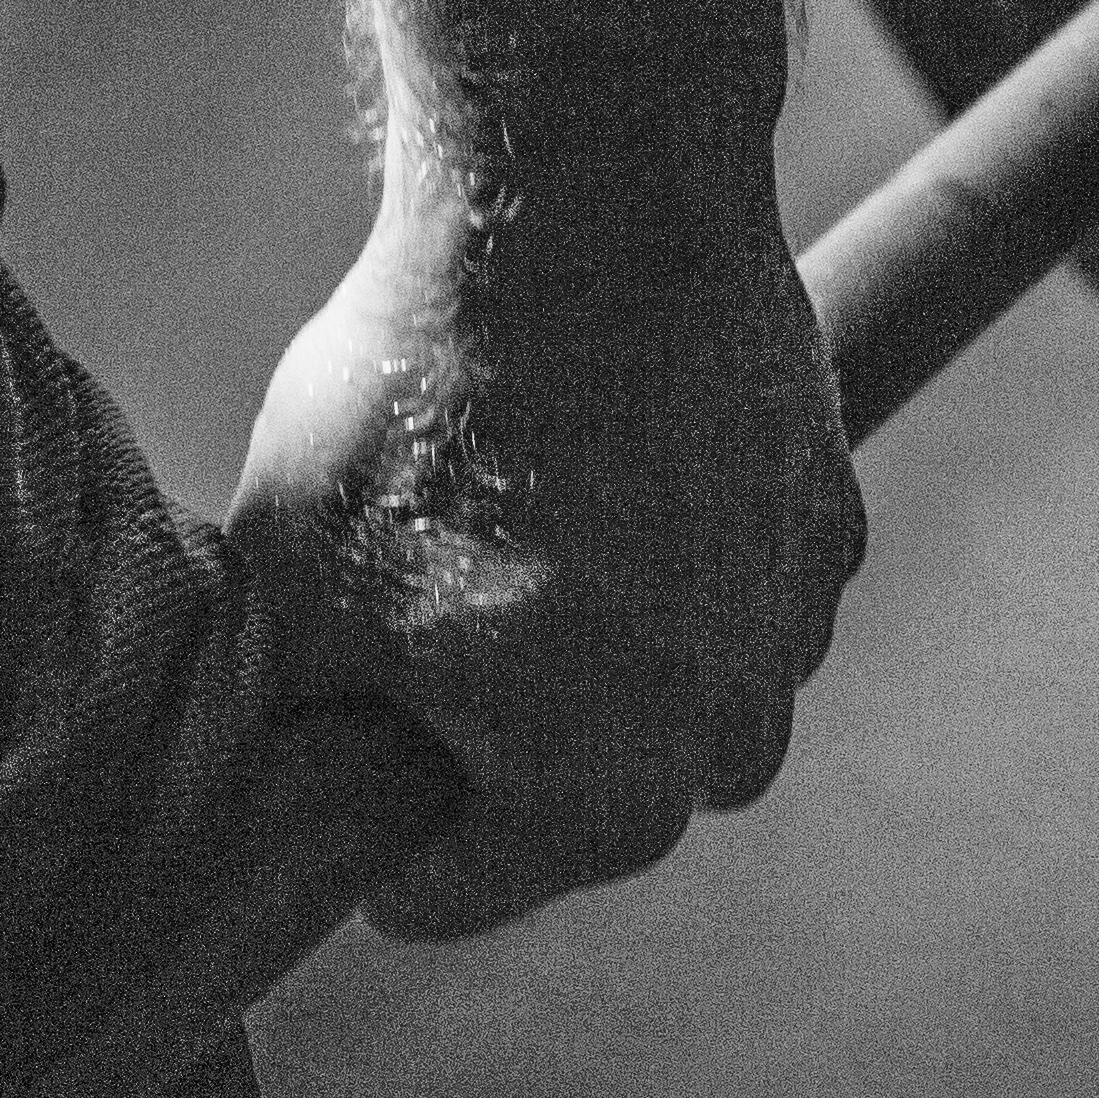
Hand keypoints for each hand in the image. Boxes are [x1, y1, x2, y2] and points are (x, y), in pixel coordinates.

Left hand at [226, 135, 862, 940]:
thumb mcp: (286, 592)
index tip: (322, 740)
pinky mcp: (829, 515)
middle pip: (574, 799)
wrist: (585, 204)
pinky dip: (671, 550)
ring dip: (595, 648)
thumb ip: (292, 723)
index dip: (360, 824)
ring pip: (667, 690)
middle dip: (490, 739)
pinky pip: (733, 584)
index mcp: (597, 807)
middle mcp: (724, 747)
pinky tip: (589, 455)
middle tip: (403, 619)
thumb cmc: (419, 411)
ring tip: (503, 521)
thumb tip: (268, 774)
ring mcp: (792, 629)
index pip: (445, 893)